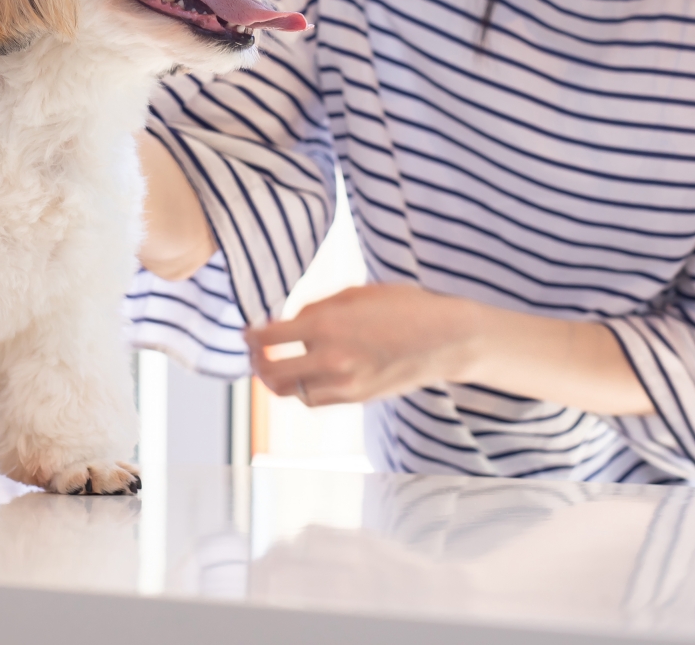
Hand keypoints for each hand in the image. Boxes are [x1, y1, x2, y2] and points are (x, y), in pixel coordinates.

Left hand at [246, 283, 652, 414]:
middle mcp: (330, 357)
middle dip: (256, 364)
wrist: (448, 338)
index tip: (246, 331)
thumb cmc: (404, 305)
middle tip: (255, 353)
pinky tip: (307, 374)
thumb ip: (319, 307)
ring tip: (278, 365)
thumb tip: (291, 321)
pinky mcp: (357, 399)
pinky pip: (315, 400)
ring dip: (279, 380)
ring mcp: (344, 383)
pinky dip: (304, 389)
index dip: (250, 336)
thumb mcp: (357, 293)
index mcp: (326, 324)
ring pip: (292, 392)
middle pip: (271, 374)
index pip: (268, 337)